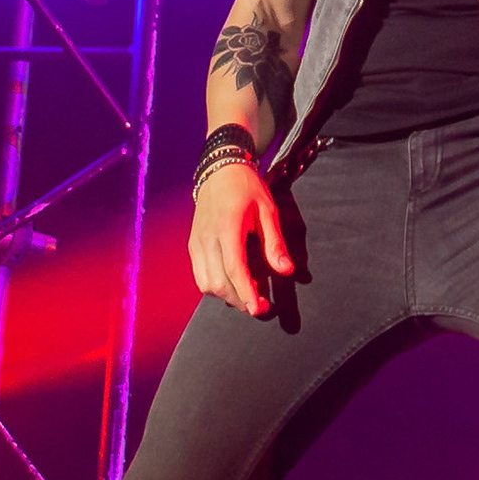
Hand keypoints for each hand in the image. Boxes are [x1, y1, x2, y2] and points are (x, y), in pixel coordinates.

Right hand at [188, 162, 294, 317]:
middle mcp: (207, 238)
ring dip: (226, 296)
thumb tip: (286, 270)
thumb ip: (274, 243)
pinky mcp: (192, 245)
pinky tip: (231, 283)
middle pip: (218, 283)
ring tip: (247, 294)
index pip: (234, 269)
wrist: (220, 169)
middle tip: (260, 305)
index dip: (246, 293)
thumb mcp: (267, 211)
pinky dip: (215, 286)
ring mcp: (196, 242)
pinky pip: (200, 275)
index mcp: (227, 227)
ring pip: (206, 284)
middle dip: (239, 300)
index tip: (259, 309)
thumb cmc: (247, 188)